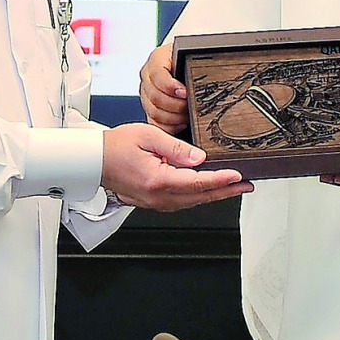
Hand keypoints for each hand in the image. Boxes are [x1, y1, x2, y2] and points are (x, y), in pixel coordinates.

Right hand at [101, 123, 252, 211]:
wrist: (93, 161)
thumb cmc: (115, 146)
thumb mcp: (148, 136)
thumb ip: (176, 147)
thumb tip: (200, 157)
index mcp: (157, 180)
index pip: (197, 182)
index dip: (220, 180)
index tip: (238, 176)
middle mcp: (157, 196)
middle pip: (199, 197)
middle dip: (226, 191)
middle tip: (246, 185)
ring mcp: (155, 202)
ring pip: (192, 202)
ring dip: (214, 195)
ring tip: (234, 187)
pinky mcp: (153, 202)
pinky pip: (181, 202)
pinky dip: (198, 196)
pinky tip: (208, 189)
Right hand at [139, 44, 188, 133]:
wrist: (184, 63)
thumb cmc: (189, 59)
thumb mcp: (191, 55)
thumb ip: (194, 62)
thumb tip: (205, 73)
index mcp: (157, 59)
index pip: (158, 75)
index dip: (171, 87)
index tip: (185, 93)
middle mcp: (148, 76)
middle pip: (155, 96)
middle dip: (176, 105)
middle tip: (191, 106)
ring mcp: (146, 93)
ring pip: (154, 111)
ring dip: (174, 117)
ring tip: (188, 115)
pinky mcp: (149, 108)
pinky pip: (155, 123)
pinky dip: (169, 126)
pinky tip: (181, 124)